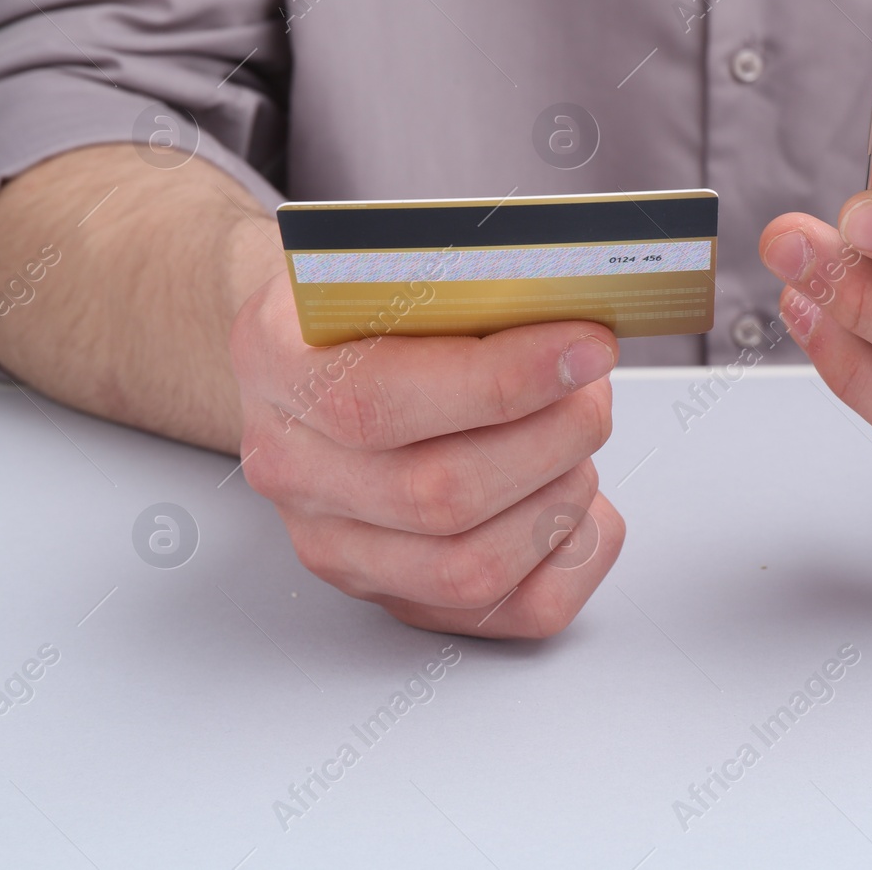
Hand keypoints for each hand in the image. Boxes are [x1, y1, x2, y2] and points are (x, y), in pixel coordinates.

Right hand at [230, 274, 624, 635]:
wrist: (327, 354)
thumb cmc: (378, 304)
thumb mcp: (392, 259)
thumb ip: (461, 281)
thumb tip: (568, 307)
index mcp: (277, 365)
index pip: (380, 401)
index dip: (501, 381)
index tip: (586, 348)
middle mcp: (293, 469)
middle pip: (438, 495)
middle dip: (551, 438)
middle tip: (594, 390)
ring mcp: (339, 547)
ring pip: (473, 567)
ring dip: (560, 497)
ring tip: (579, 436)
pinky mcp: (399, 596)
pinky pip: (511, 612)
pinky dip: (573, 557)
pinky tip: (579, 500)